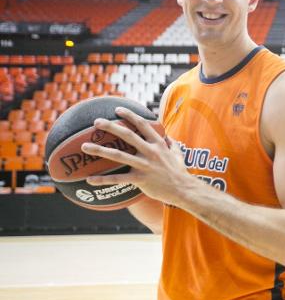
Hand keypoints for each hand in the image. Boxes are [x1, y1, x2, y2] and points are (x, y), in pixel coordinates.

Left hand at [80, 107, 198, 205]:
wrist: (184, 190)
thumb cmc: (180, 172)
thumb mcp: (178, 154)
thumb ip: (172, 144)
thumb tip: (169, 137)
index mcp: (159, 144)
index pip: (142, 125)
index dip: (129, 116)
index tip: (117, 109)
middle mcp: (150, 152)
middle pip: (128, 136)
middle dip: (111, 127)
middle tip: (96, 121)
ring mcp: (145, 165)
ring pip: (119, 156)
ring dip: (100, 150)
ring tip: (84, 146)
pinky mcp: (141, 179)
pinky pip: (118, 179)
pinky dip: (103, 180)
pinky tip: (89, 179)